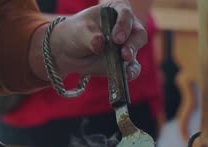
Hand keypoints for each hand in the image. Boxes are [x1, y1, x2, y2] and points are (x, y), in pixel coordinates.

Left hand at [30, 0, 146, 80]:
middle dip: (132, 44)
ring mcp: (127, 45)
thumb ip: (90, 36)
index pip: (126, 14)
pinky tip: (127, 75)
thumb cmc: (76, 33)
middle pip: (137, 33)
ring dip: (132, 59)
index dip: (124, 25)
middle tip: (124, 54)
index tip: (116, 38)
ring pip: (136, 51)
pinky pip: (133, 67)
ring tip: (125, 66)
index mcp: (116, 10)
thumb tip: (100, 43)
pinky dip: (131, 72)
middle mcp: (126, 26)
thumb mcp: (79, 32)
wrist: (70, 52)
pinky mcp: (125, 62)